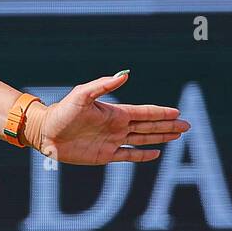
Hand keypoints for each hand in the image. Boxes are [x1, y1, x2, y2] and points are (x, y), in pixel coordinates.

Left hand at [27, 71, 190, 165]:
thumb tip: (124, 75)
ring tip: (177, 136)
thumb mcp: (81, 95)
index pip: (144, 112)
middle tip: (187, 126)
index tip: (178, 113)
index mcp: (114, 113)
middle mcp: (116, 127)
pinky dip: (142, 155)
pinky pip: (128, 155)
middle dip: (168, 126)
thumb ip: (102, 85)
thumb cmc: (61, 112)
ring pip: (142, 139)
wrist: (44, 132)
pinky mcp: (104, 155)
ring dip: (160, 138)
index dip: (161, 113)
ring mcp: (112, 141)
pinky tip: (156, 153)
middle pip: (148, 126)